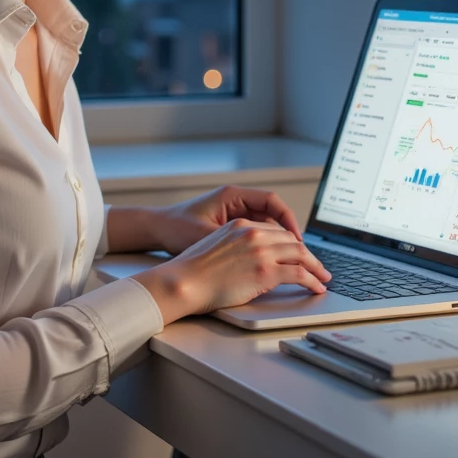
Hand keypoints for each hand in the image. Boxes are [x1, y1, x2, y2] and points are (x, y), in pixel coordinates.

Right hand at [134, 218, 330, 323]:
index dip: (292, 244)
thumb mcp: (215, 247)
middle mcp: (254, 233)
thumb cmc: (191, 272)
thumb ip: (237, 248)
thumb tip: (250, 262)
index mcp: (241, 225)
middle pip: (292, 241)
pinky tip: (317, 288)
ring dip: (316, 268)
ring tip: (323, 278)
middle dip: (309, 255)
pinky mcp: (266, 271)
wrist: (182, 281)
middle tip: (318, 268)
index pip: (276, 231)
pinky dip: (313, 281)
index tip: (300, 254)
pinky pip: (300, 274)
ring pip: (301, 255)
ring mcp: (261, 251)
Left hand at [150, 186, 303, 255]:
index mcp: (232, 196)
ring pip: (265, 224)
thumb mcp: (205, 235)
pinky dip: (264, 245)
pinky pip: (254, 232)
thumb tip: (259, 255)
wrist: (155, 228)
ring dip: (277, 241)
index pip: (271, 202)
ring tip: (290, 260)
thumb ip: (232, 243)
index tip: (297, 239)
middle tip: (301, 254)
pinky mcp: (229, 225)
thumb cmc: (175, 228)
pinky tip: (269, 261)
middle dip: (288, 234)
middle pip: (273, 214)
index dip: (288, 220)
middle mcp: (235, 201)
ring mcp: (232, 212)